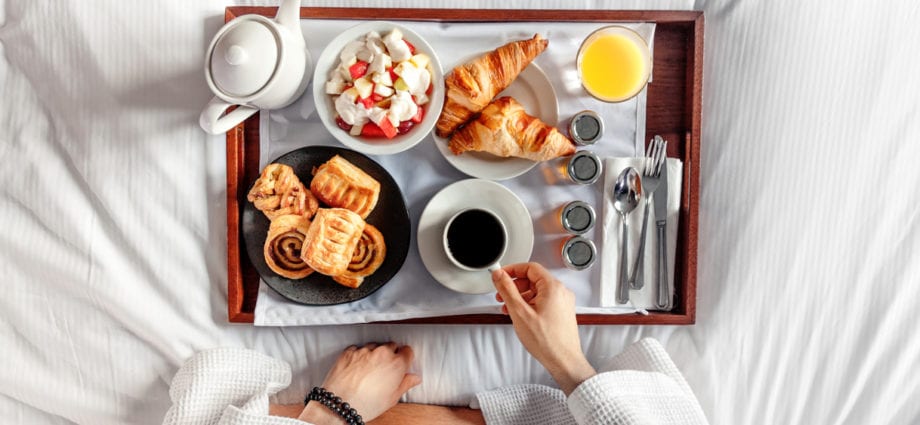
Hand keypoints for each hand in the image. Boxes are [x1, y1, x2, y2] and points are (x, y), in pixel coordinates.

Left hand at [299, 343, 420, 423]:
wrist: (340, 405)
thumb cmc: (365, 404)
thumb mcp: (392, 399)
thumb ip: (405, 384)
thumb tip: (414, 378)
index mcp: (396, 364)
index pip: (408, 351)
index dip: (405, 358)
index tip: (403, 363)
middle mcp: (382, 353)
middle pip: (392, 346)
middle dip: (391, 355)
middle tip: (386, 369)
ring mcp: (365, 351)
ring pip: (375, 346)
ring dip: (375, 354)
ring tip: (370, 369)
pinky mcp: (350, 351)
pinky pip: (358, 348)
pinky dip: (359, 355)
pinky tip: (358, 367)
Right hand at [492, 263, 595, 394]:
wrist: (563, 361)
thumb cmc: (547, 341)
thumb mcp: (520, 312)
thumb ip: (507, 290)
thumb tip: (499, 276)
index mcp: (553, 287)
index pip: (530, 267)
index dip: (512, 270)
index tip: (501, 275)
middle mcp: (561, 292)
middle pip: (533, 279)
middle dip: (515, 285)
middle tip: (501, 293)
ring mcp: (563, 302)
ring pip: (537, 291)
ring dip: (521, 296)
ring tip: (508, 307)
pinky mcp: (562, 312)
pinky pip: (543, 301)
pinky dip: (530, 304)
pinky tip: (520, 315)